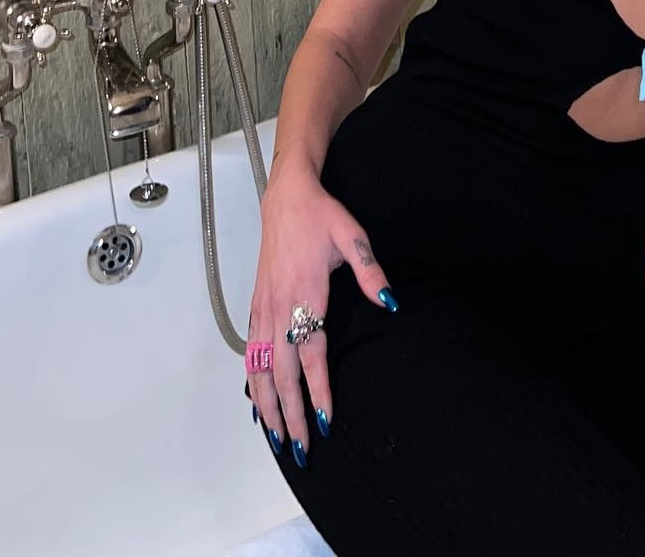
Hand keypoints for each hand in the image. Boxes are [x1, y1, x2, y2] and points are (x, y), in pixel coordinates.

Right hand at [245, 163, 397, 464]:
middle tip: (302, 448)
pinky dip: (254, 380)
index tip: (326, 420)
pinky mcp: (258, 304)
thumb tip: (391, 303)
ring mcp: (265, 307)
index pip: (311, 354)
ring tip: (278, 437)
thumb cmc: (321, 216)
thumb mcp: (353, 236)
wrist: (287, 196)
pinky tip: (259, 400)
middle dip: (292, 413)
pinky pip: (252, 351)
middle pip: (283, 372)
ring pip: (261, 367)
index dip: (318, 390)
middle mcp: (280, 306)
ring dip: (268, 405)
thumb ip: (370, 272)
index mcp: (305, 293)